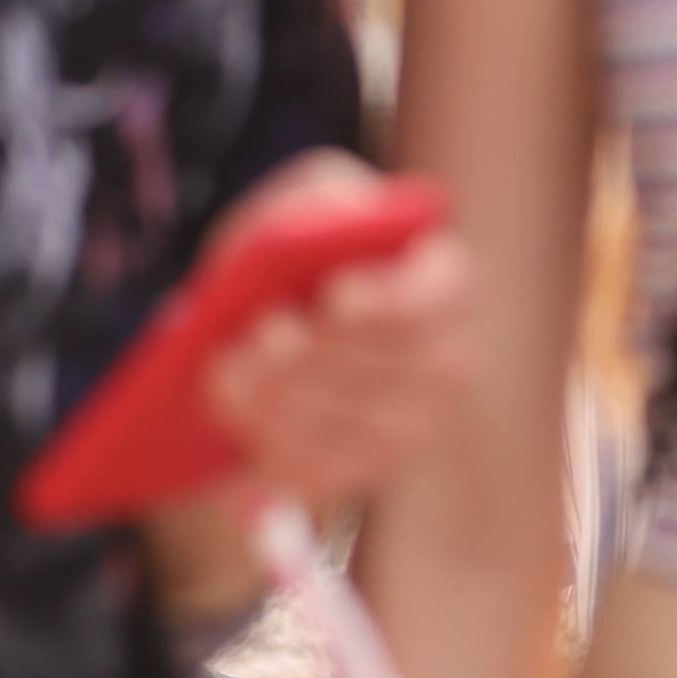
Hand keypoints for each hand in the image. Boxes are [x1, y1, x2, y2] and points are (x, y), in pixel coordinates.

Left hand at [190, 156, 478, 518]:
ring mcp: (412, 427)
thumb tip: (327, 219)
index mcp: (448, 285)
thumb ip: (317, 202)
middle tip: (260, 334)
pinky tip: (241, 412)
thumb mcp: (303, 206)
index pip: (443, 297)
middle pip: (391, 369)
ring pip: (349, 426)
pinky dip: (271, 446)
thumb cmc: (293, 256)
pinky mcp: (362, 473)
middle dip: (317, 353)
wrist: (263, 321)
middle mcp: (448, 362)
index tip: (337, 293)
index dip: (395, 300)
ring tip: (228, 367)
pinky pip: (320, 474)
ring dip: (281, 398)